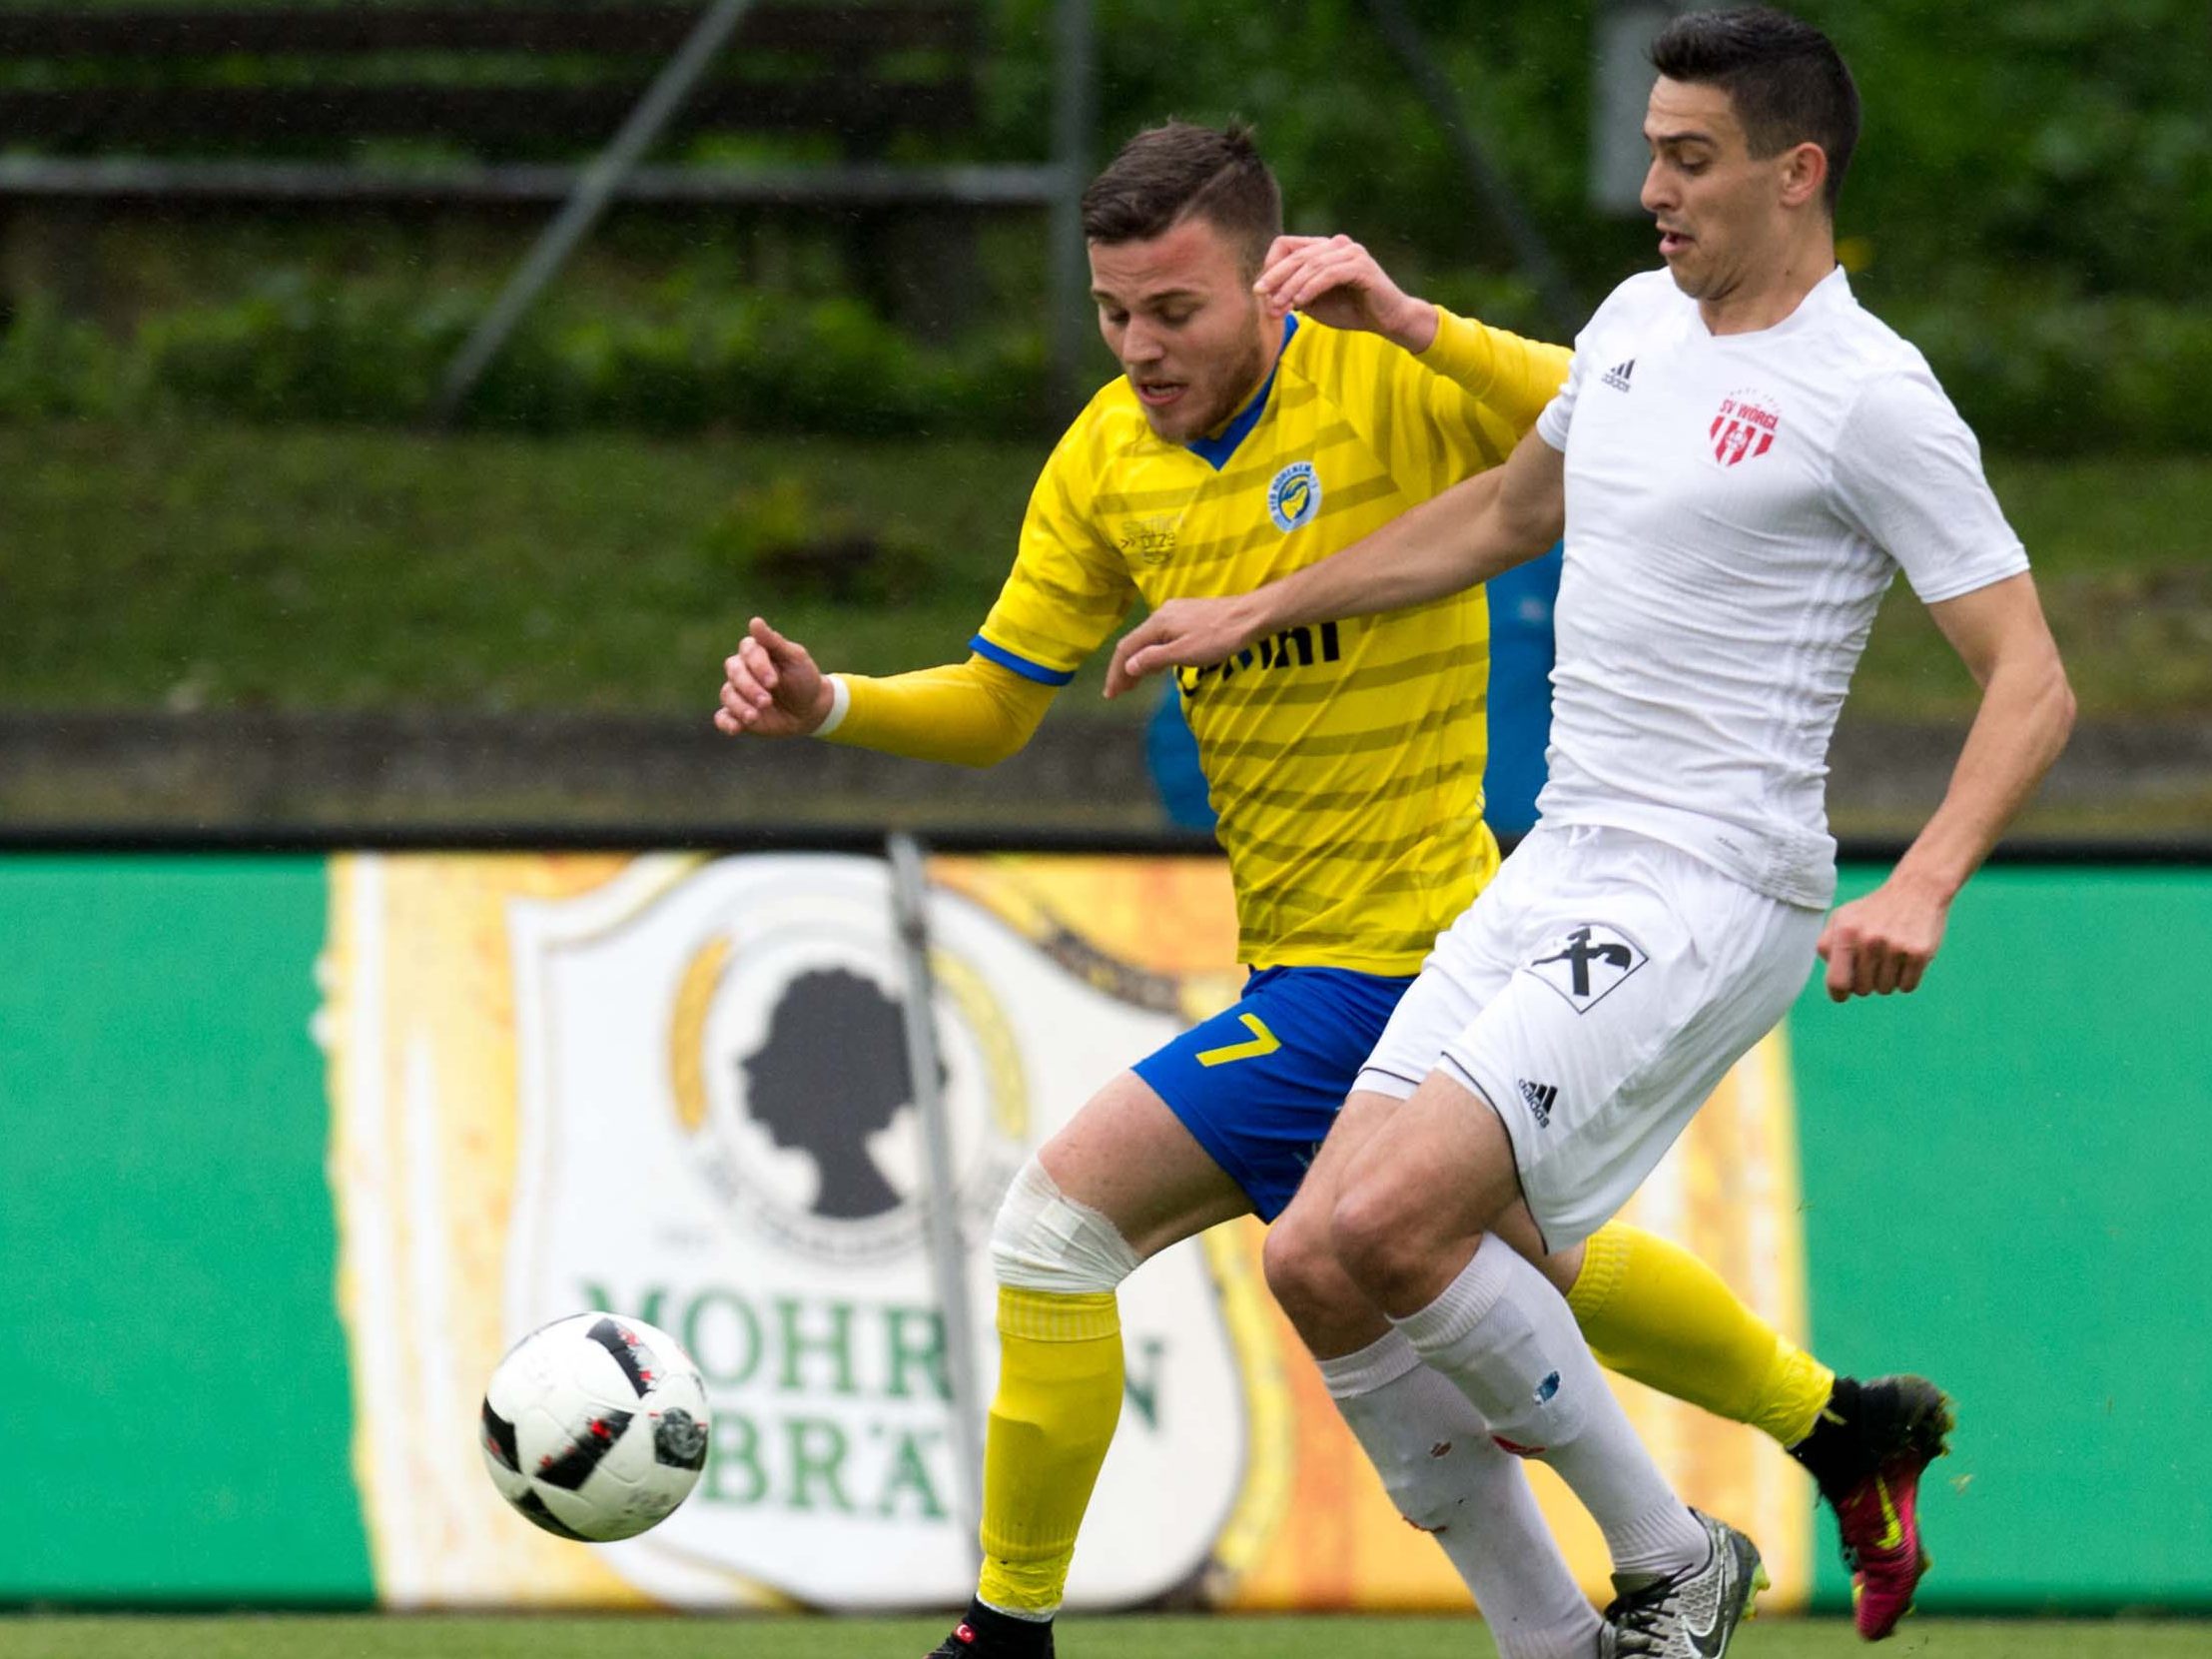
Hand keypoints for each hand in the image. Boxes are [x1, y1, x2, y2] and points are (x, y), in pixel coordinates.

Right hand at [715, 616, 834, 736]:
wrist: (810, 709)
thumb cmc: (803, 678)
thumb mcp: (795, 658)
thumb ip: (774, 642)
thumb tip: (755, 621)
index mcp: (756, 652)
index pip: (748, 651)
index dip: (758, 666)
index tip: (774, 682)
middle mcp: (742, 670)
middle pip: (734, 673)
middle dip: (750, 688)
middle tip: (767, 701)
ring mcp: (738, 693)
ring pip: (727, 695)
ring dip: (740, 706)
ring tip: (755, 716)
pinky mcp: (737, 715)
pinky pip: (722, 717)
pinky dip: (726, 723)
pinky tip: (735, 728)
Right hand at [1104, 595, 1265, 698]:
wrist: (1250, 616)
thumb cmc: (1218, 637)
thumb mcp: (1184, 653)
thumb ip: (1154, 659)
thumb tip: (1128, 666)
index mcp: (1157, 623)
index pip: (1126, 648)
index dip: (1116, 672)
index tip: (1111, 694)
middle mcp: (1161, 614)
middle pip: (1135, 643)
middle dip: (1124, 669)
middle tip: (1119, 693)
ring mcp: (1175, 613)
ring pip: (1148, 640)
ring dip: (1139, 662)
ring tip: (1133, 683)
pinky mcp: (1188, 615)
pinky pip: (1161, 637)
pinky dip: (1153, 654)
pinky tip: (1156, 665)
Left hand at [1254, 234, 1433, 352]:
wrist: (1387, 320)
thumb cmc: (1350, 311)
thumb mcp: (1313, 301)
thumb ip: (1292, 292)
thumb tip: (1265, 293)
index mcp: (1323, 248)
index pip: (1286, 245)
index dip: (1270, 266)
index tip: (1260, 291)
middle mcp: (1336, 244)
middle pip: (1296, 254)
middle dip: (1276, 278)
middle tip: (1262, 298)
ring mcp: (1351, 252)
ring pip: (1311, 264)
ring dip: (1291, 287)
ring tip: (1280, 307)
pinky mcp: (1361, 265)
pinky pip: (1330, 274)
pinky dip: (1312, 288)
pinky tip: (1300, 302)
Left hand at [1815, 873, 1951, 1000]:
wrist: (1916, 889)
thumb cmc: (1873, 909)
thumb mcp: (1842, 917)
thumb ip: (1827, 944)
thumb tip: (1829, 973)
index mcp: (1846, 932)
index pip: (1837, 981)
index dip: (1838, 993)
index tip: (1842, 994)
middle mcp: (1869, 939)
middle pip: (1862, 989)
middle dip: (1865, 982)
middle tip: (1873, 964)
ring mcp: (1896, 946)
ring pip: (1885, 989)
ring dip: (1886, 980)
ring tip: (1889, 957)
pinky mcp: (1919, 952)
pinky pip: (1907, 986)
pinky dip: (1906, 980)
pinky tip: (1905, 960)